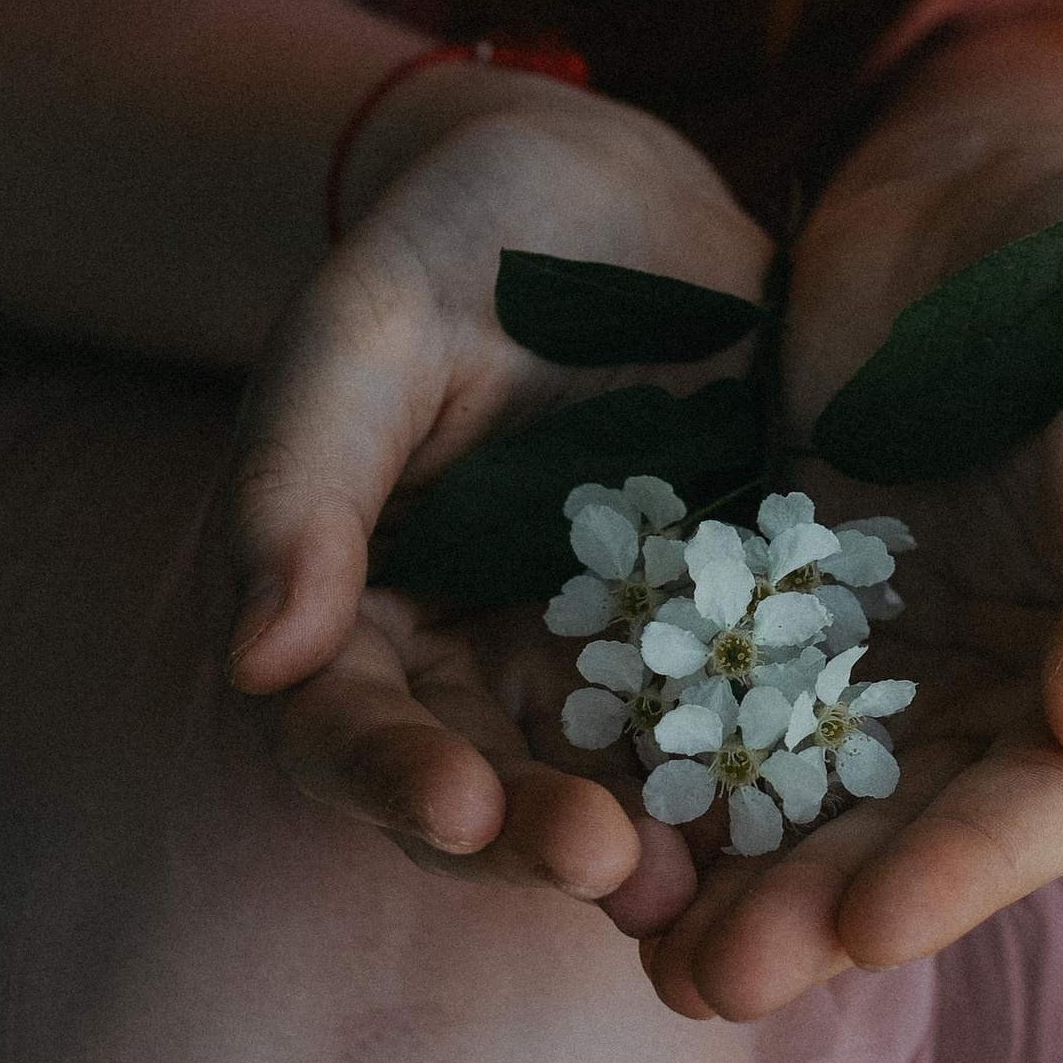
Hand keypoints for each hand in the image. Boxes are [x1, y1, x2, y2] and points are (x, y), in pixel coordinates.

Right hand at [219, 76, 769, 925]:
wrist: (597, 184)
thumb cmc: (449, 243)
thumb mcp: (362, 332)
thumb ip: (304, 481)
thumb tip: (260, 661)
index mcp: (356, 609)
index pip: (348, 725)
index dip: (394, 777)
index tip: (455, 805)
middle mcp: (471, 657)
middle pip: (485, 785)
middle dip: (537, 837)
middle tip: (608, 864)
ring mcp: (596, 650)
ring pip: (607, 776)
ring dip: (648, 840)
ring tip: (700, 878)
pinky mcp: (710, 623)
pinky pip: (730, 711)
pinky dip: (754, 768)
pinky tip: (802, 800)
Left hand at [634, 145, 1062, 1020]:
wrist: (1011, 175)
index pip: (1056, 803)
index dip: (964, 871)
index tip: (867, 926)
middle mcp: (1023, 697)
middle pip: (918, 826)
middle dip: (818, 907)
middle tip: (708, 974)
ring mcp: (905, 646)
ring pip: (816, 781)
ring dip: (737, 863)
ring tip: (641, 935)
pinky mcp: (798, 584)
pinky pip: (732, 674)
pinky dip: (675, 739)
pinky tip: (592, 790)